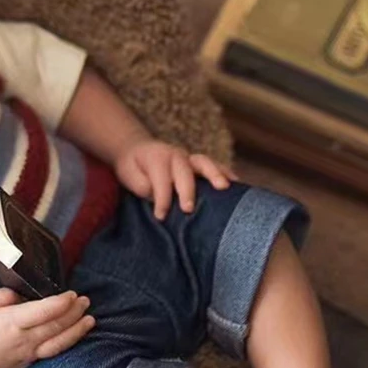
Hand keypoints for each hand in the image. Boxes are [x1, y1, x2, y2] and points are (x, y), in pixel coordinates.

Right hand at [0, 288, 94, 367]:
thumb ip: (5, 296)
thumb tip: (24, 296)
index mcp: (11, 322)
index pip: (45, 311)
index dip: (63, 302)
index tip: (72, 294)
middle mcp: (23, 340)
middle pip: (57, 325)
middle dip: (75, 313)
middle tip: (86, 301)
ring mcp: (27, 354)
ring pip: (59, 342)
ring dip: (77, 330)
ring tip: (90, 320)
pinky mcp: (26, 364)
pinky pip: (51, 352)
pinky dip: (66, 343)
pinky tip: (73, 336)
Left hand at [114, 133, 239, 220]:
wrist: (137, 150)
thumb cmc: (134, 168)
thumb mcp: (130, 177)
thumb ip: (144, 187)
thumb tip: (159, 198)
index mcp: (157, 158)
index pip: (161, 180)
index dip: (161, 199)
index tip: (160, 216)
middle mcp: (175, 155)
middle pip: (184, 171)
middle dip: (187, 190)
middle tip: (188, 208)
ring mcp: (189, 158)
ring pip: (204, 163)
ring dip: (215, 175)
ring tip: (224, 188)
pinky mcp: (198, 163)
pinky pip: (215, 165)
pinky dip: (226, 173)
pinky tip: (237, 184)